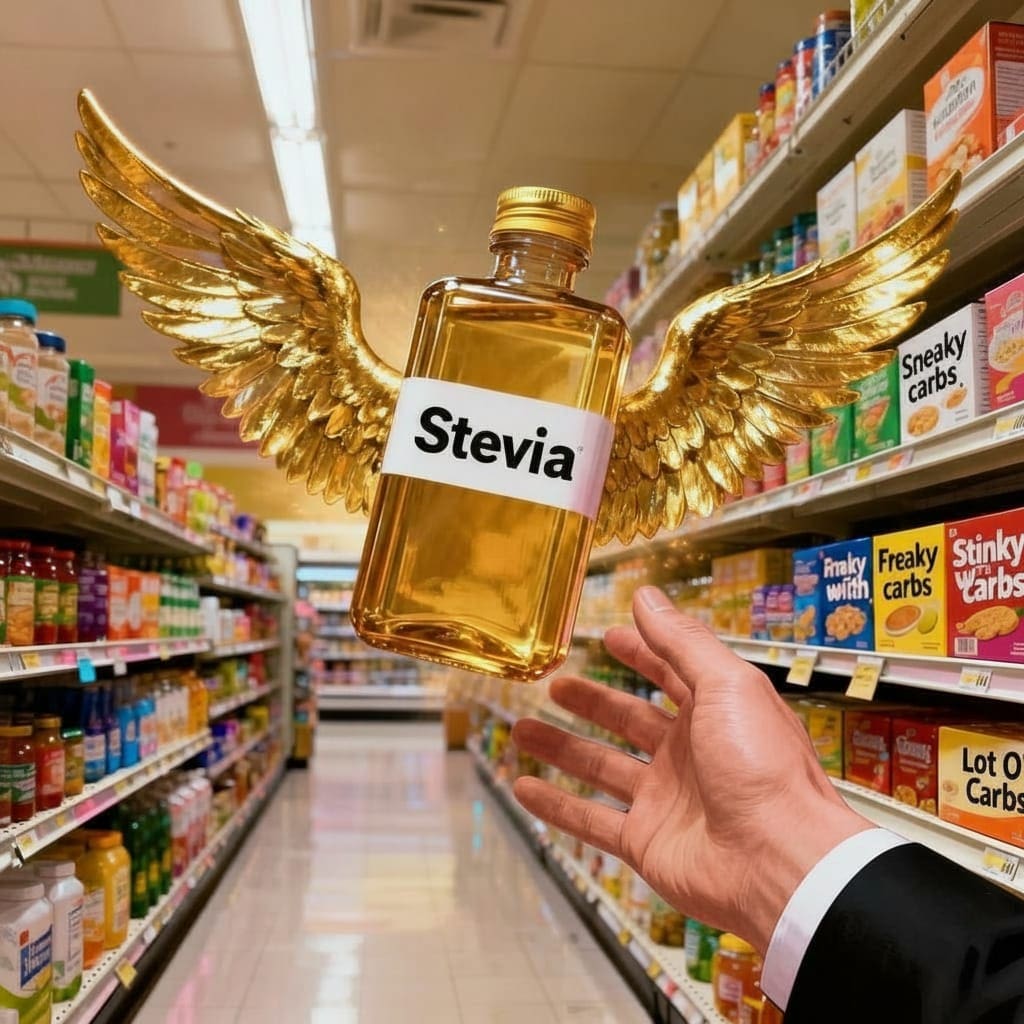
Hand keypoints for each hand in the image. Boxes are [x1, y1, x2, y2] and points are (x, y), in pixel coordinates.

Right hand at [512, 586, 871, 951]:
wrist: (780, 863)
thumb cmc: (764, 767)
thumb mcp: (727, 684)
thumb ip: (681, 641)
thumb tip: (647, 596)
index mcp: (716, 712)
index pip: (669, 673)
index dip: (640, 652)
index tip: (608, 636)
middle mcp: (689, 754)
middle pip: (628, 720)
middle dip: (591, 701)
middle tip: (554, 683)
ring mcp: (665, 800)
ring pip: (600, 767)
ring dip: (561, 748)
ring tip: (520, 728)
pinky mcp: (645, 841)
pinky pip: (591, 820)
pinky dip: (556, 806)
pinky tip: (523, 788)